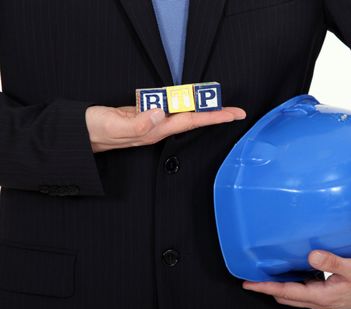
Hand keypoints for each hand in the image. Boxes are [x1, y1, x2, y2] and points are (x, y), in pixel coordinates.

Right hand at [85, 105, 245, 152]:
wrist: (80, 133)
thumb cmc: (95, 131)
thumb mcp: (114, 126)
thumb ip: (137, 122)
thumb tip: (159, 113)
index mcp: (155, 130)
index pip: (191, 122)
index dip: (214, 117)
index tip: (233, 115)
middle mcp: (157, 127)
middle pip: (192, 118)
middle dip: (215, 114)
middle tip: (237, 111)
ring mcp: (151, 121)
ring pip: (181, 112)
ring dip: (200, 107)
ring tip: (220, 104)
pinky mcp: (143, 114)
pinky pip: (167, 107)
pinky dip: (180, 102)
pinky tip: (188, 100)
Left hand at [242, 250, 350, 308]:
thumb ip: (332, 261)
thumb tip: (312, 255)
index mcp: (322, 296)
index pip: (287, 291)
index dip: (265, 287)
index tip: (250, 283)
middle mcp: (319, 301)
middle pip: (285, 296)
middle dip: (267, 288)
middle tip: (251, 278)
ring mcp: (322, 300)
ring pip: (293, 295)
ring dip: (278, 286)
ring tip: (266, 274)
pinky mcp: (326, 296)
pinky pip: (302, 292)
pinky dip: (291, 284)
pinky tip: (291, 272)